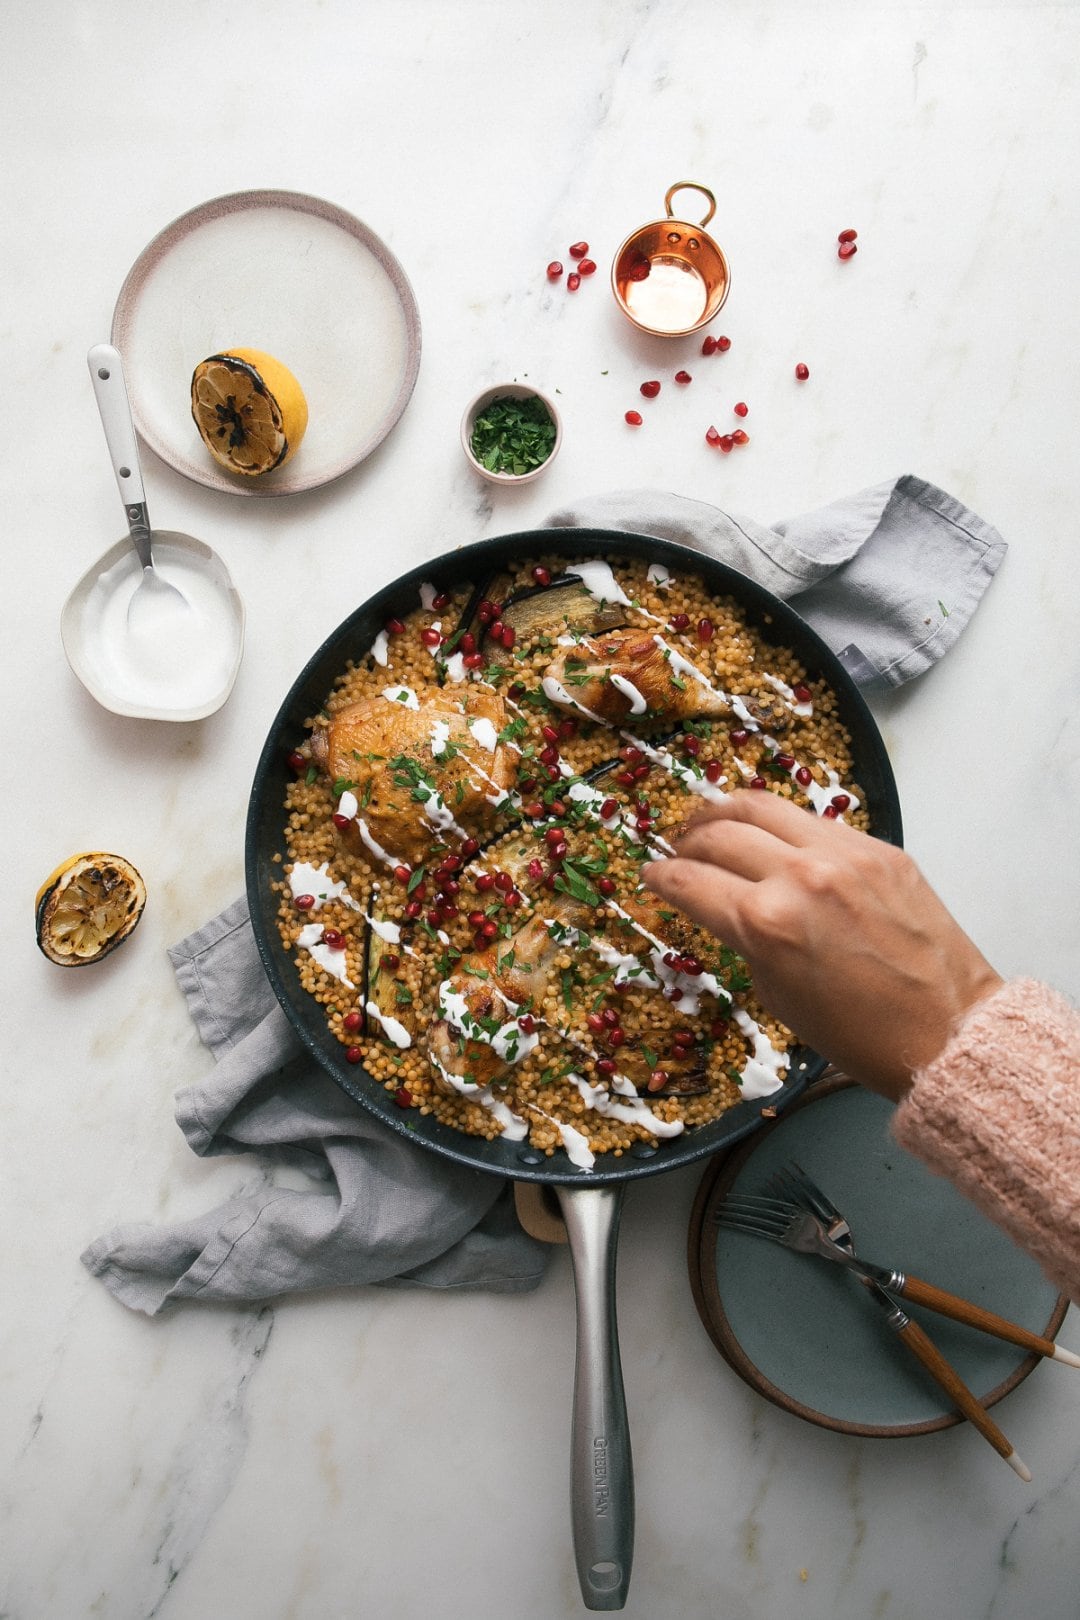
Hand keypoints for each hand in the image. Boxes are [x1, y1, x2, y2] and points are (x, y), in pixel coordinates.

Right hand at [642, 792, 1002, 1101]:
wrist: (947, 1031)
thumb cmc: (858, 1034)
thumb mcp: (778, 994)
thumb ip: (746, 939)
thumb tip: (727, 906)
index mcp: (764, 923)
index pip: (689, 882)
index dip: (660, 878)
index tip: (650, 876)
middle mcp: (799, 876)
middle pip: (719, 833)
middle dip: (687, 841)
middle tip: (679, 851)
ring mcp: (843, 855)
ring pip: (763, 806)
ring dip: (725, 812)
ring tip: (711, 821)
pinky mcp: (879, 848)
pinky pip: (814, 821)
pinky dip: (781, 824)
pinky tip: (772, 835)